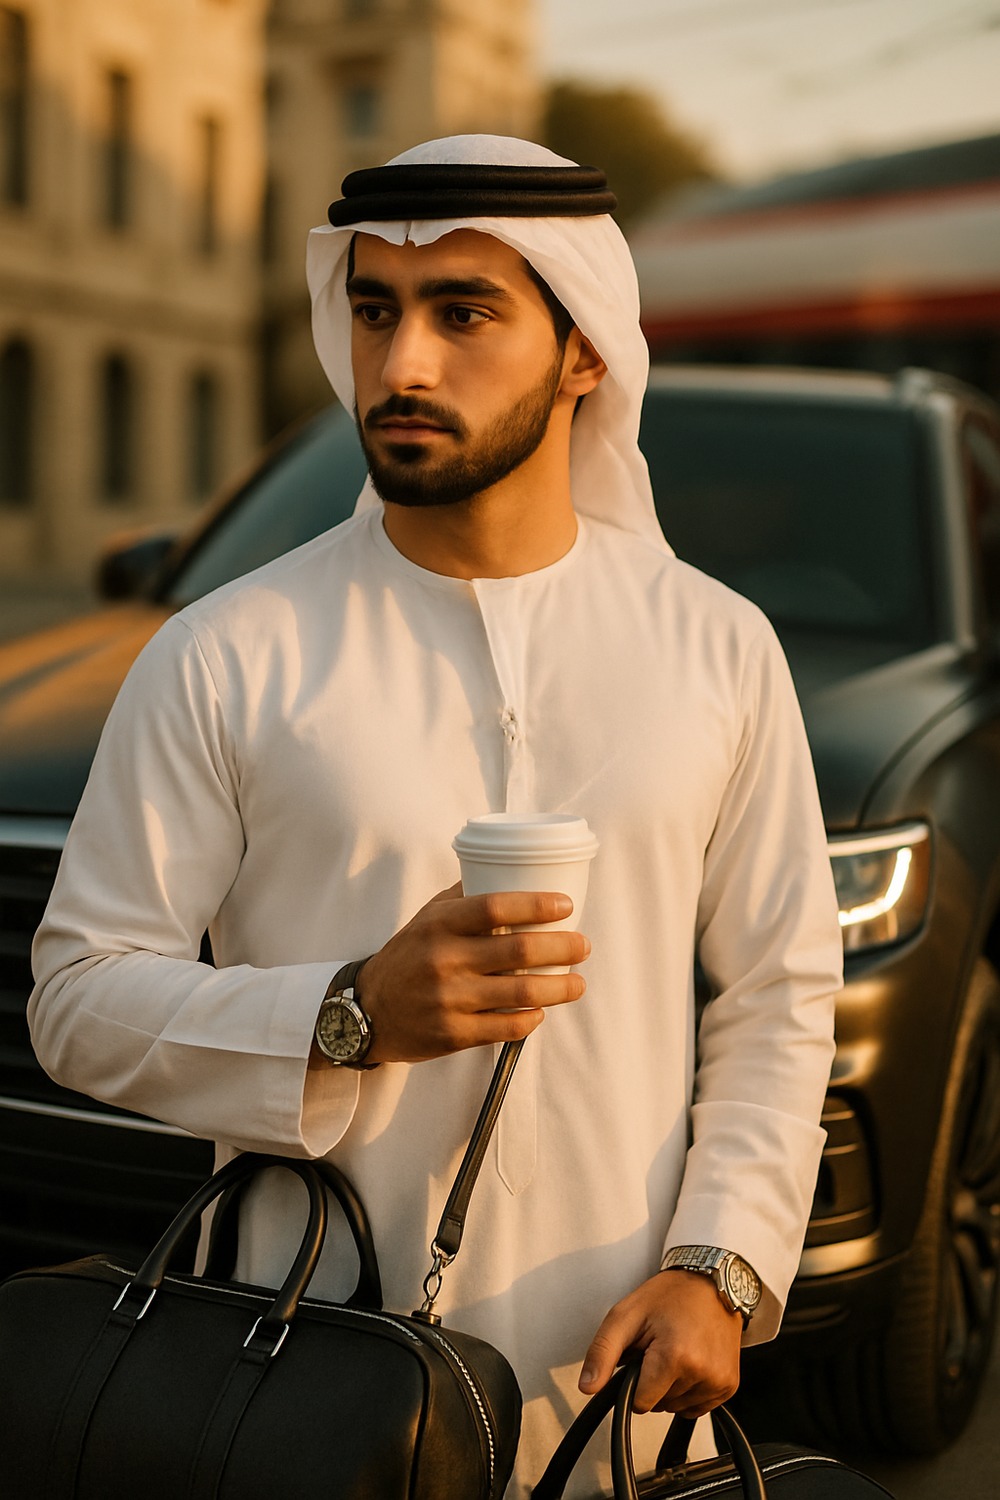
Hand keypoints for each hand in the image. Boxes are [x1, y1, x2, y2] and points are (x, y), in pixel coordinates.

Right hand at [359, 882, 588, 1063]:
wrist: (368, 1011)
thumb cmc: (408, 956)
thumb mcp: (427, 917)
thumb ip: (465, 897)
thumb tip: (511, 870)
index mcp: (440, 924)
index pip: (495, 907)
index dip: (536, 905)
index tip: (566, 906)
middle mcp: (444, 960)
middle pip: (518, 950)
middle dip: (562, 947)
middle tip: (583, 945)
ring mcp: (449, 1000)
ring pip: (521, 993)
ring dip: (559, 988)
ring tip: (578, 983)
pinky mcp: (453, 1034)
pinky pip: (506, 1027)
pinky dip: (531, 1019)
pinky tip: (541, 1010)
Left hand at [579, 1270, 741, 1418]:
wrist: (710, 1282)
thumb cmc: (670, 1295)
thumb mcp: (625, 1315)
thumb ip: (602, 1353)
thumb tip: (587, 1386)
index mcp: (674, 1356)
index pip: (640, 1404)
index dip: (635, 1380)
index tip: (643, 1355)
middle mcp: (701, 1372)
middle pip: (660, 1405)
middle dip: (654, 1381)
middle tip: (660, 1346)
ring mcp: (719, 1381)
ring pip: (678, 1408)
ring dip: (672, 1386)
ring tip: (677, 1349)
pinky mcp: (729, 1386)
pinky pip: (698, 1407)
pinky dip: (690, 1390)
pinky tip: (691, 1361)